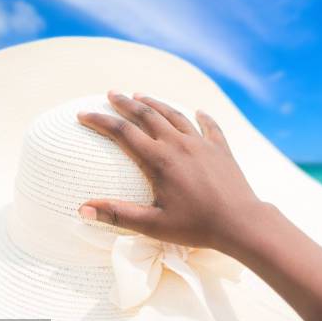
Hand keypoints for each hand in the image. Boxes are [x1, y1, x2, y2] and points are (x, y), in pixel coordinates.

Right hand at [77, 91, 262, 250]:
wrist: (240, 221)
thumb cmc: (196, 226)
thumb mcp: (153, 225)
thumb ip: (117, 215)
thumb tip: (82, 210)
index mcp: (159, 160)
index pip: (122, 132)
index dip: (100, 121)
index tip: (83, 114)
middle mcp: (179, 144)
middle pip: (147, 115)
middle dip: (126, 103)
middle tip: (112, 94)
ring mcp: (202, 143)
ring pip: (175, 115)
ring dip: (156, 103)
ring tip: (142, 95)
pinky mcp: (221, 148)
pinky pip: (209, 126)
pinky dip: (202, 116)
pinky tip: (198, 111)